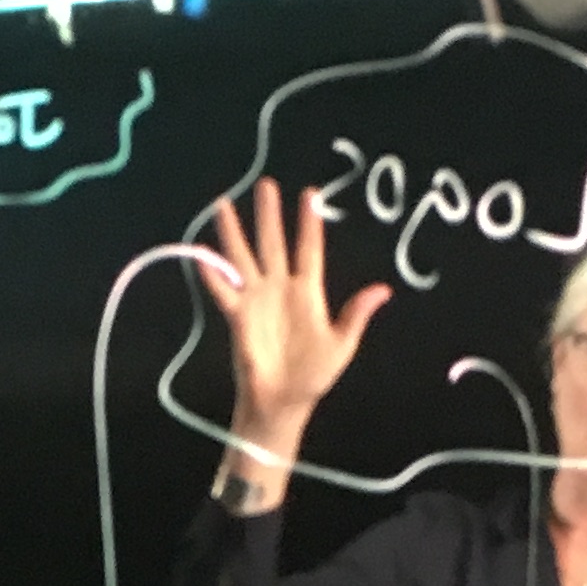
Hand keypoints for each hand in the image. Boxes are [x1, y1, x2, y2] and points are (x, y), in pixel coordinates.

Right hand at [198, 177, 389, 477]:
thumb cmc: (314, 374)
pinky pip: (224, 292)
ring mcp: (257, 300)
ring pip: (243, 258)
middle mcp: (280, 288)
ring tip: (223, 205)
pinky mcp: (238, 317)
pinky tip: (202, 257)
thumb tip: (384, 290)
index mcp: (308, 291)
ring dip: (233, 233)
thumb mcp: (342, 343)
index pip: (308, 248)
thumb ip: (356, 313)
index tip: (310, 193)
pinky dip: (213, 276)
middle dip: (269, 215)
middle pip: (273, 243)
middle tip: (265, 184)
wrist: (284, 401)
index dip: (309, 222)